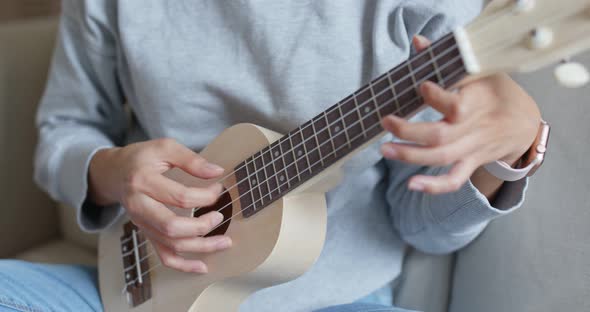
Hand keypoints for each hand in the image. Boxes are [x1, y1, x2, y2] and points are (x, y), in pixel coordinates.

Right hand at [88, 138, 231, 272]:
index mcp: (143, 182)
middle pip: (171, 226)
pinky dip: (183, 265)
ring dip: (200, 247)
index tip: (219, 188)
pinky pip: (163, 256)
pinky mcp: (146, 233)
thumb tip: (216, 172)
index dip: (205, 196)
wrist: (115, 173)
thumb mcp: (164, 148)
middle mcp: (139, 207)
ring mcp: (141, 224)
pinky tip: (202, 266)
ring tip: (224, 242)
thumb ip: (191, 159)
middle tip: (220, 216)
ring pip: (170, 245)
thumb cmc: (142, 158)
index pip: (179, 197)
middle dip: (202, 226)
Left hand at [380, 35, 540, 194]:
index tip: (422, 86)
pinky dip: (435, 187)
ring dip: (412, 157)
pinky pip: (455, 179)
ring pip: (442, 158)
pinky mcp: (471, 163)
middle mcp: (473, 128)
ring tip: (386, 150)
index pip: (456, 103)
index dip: (438, 97)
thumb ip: (445, 58)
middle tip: (386, 121)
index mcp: (476, 102)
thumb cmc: (496, 91)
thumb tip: (417, 42)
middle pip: (440, 136)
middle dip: (410, 132)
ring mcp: (472, 149)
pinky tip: (412, 186)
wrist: (525, 122)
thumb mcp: (478, 69)